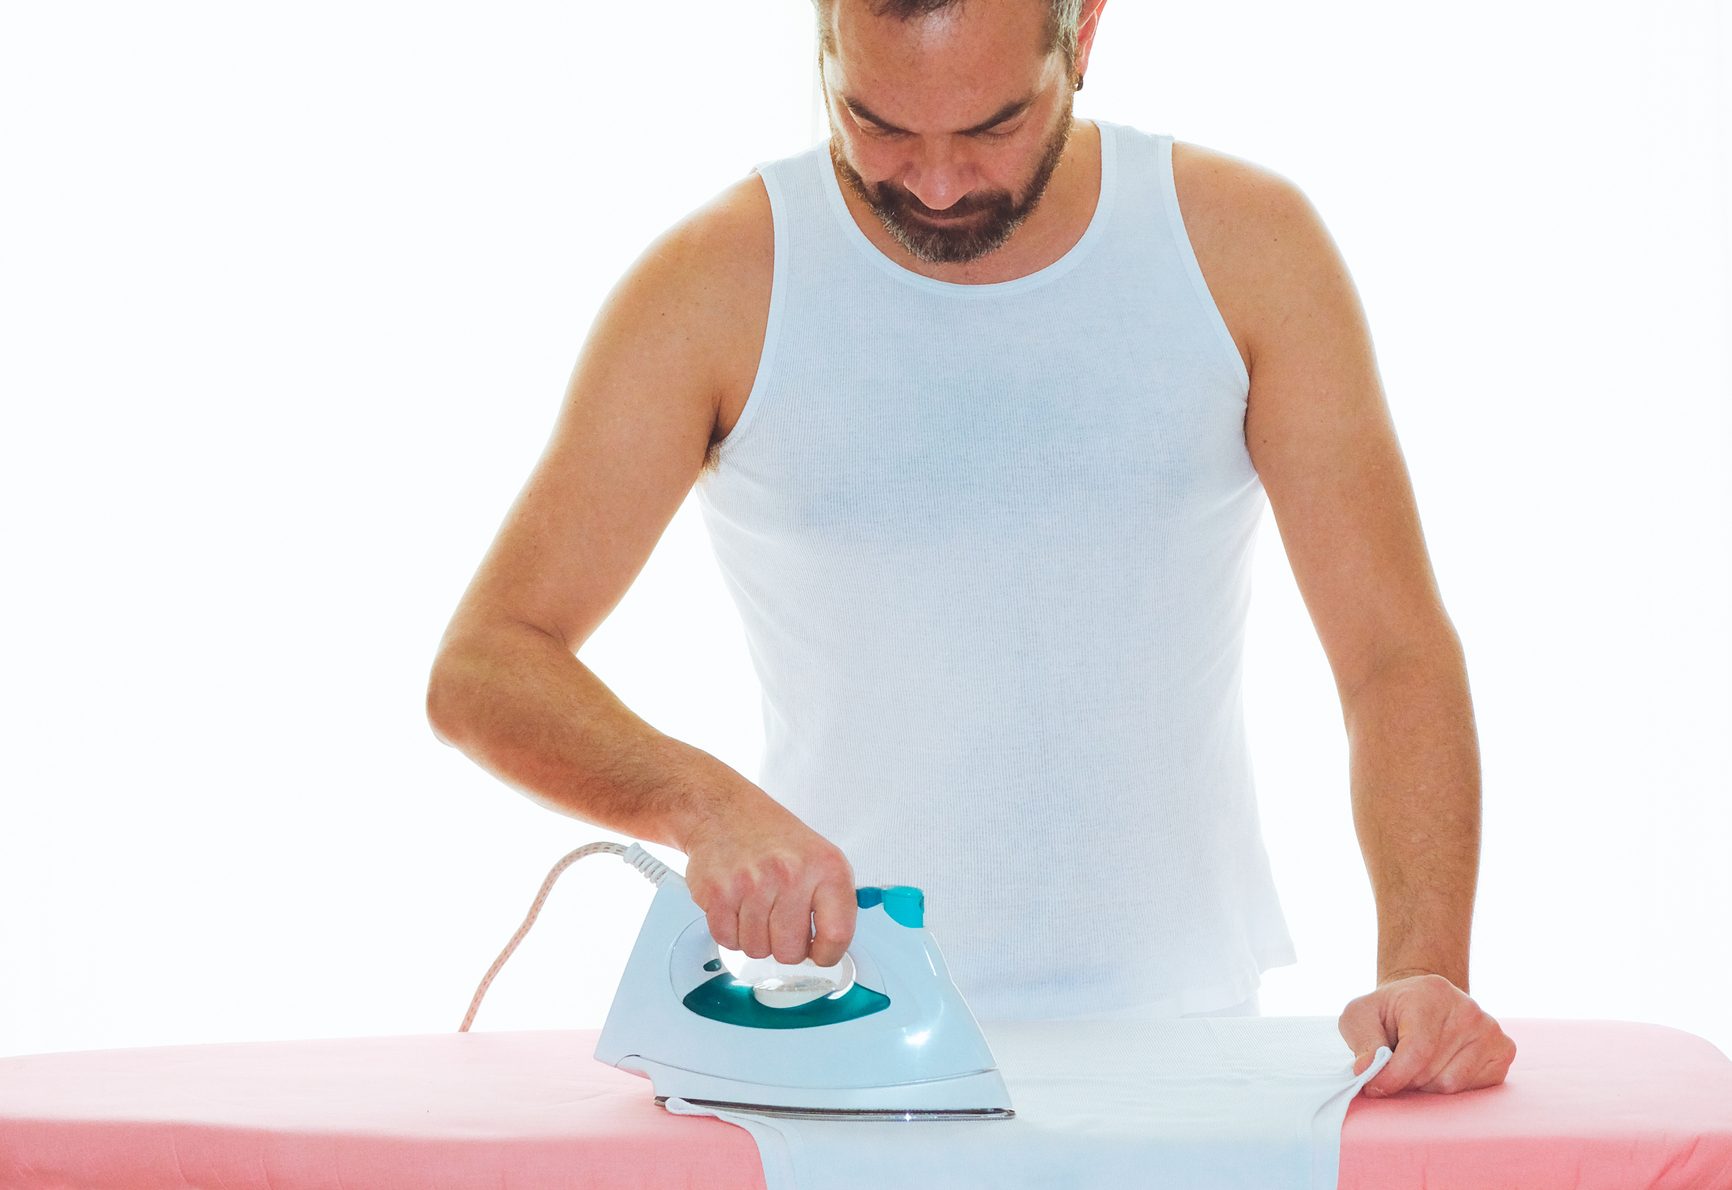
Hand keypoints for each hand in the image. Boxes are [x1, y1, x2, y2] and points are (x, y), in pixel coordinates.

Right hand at [681, 792, 857, 967]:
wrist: (725, 812)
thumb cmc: (773, 838)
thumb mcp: (820, 858)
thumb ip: (832, 903)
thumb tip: (831, 948)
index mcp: (826, 867)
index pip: (837, 934)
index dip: (828, 953)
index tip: (819, 952)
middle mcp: (791, 874)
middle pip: (790, 952)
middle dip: (783, 946)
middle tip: (778, 920)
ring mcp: (753, 884)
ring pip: (756, 950)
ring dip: (754, 936)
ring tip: (755, 905)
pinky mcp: (719, 893)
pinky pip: (728, 940)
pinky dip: (730, 931)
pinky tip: (736, 905)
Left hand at [1339, 972, 1516, 1096]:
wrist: (1422, 1002)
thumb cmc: (1388, 1012)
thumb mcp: (1360, 1016)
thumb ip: (1362, 1042)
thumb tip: (1368, 1071)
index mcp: (1431, 993)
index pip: (1417, 1050)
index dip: (1393, 1076)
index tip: (1374, 1086)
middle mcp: (1467, 1008)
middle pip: (1433, 1071)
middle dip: (1407, 1079)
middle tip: (1397, 1065)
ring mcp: (1490, 1029)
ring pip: (1453, 1084)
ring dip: (1427, 1085)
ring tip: (1418, 1064)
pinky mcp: (1503, 1050)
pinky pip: (1474, 1089)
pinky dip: (1451, 1088)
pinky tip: (1441, 1066)